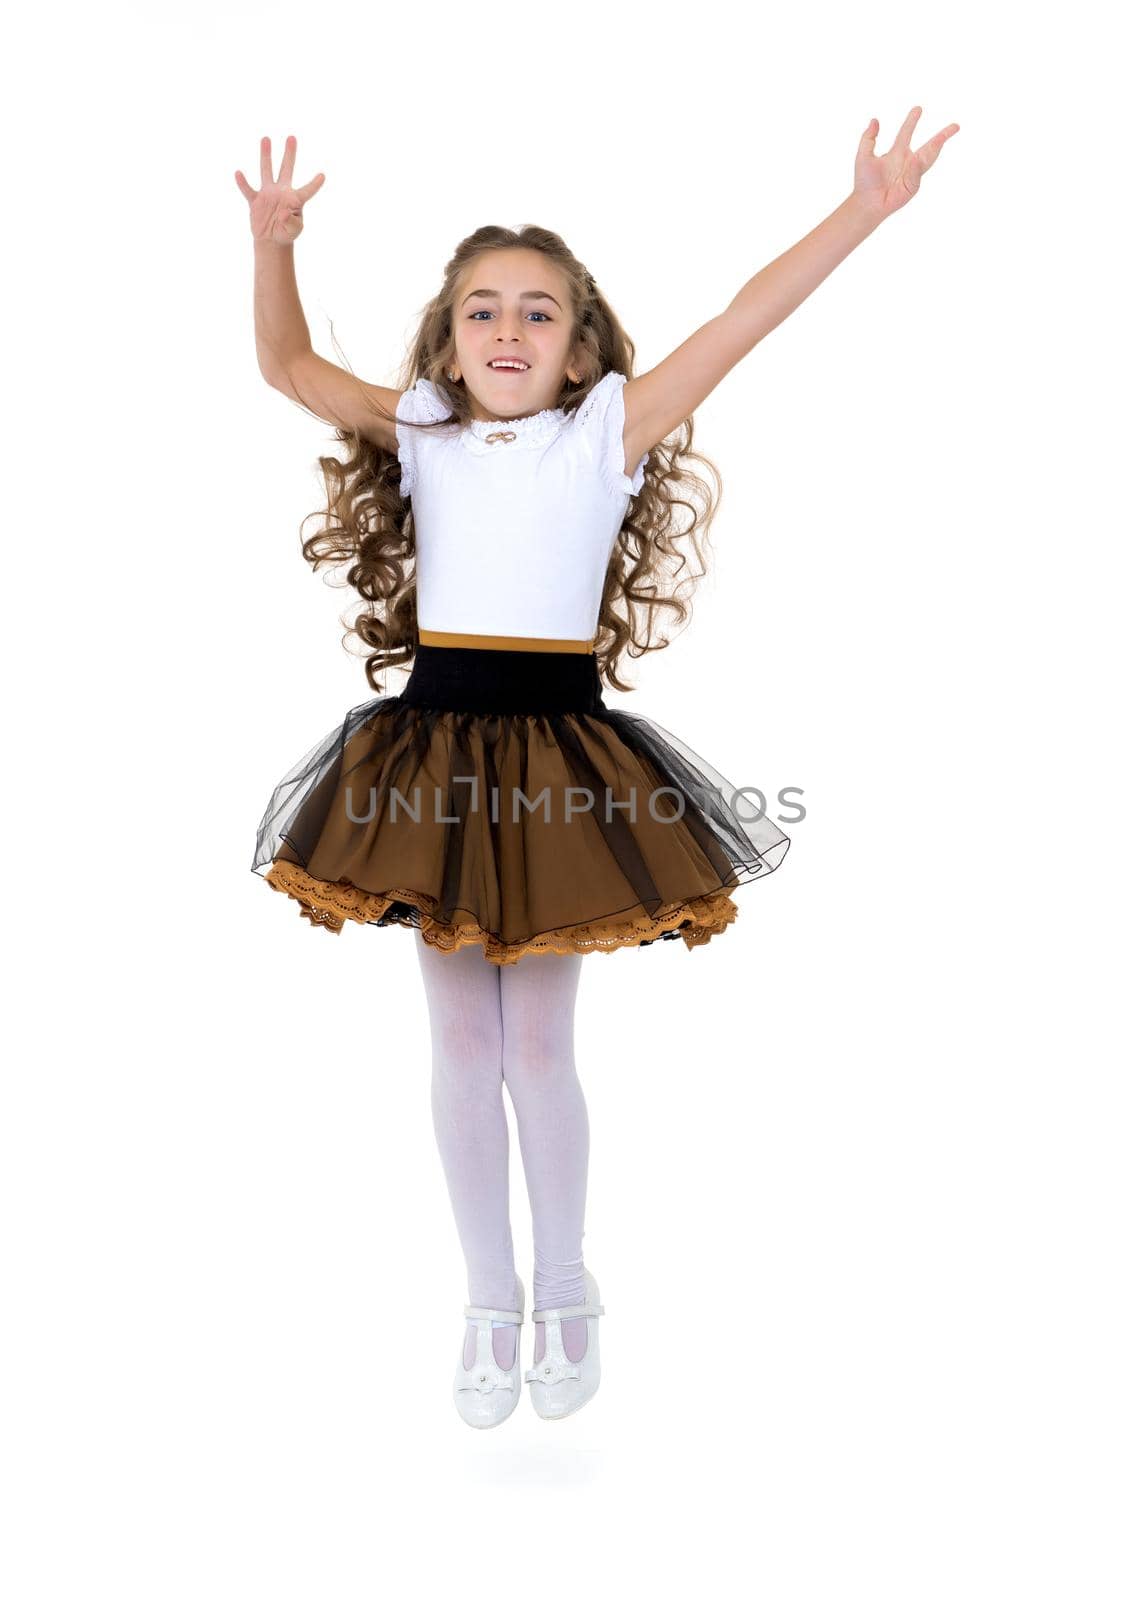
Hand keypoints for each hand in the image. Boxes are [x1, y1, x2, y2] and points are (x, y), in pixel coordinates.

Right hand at [234, 135, 325, 244]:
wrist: (271, 240)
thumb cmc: (286, 233)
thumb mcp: (294, 230)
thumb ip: (292, 222)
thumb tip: (284, 213)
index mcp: (294, 199)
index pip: (307, 190)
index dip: (314, 184)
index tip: (323, 176)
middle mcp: (281, 192)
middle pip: (286, 169)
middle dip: (289, 154)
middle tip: (292, 137)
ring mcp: (267, 194)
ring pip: (266, 171)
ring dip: (266, 155)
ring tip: (266, 139)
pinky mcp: (255, 201)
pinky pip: (248, 190)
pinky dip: (243, 183)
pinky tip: (239, 173)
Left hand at [852, 107, 959, 221]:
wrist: (867, 202)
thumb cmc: (864, 182)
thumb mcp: (863, 155)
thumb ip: (868, 138)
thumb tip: (874, 120)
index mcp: (896, 153)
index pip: (906, 133)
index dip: (912, 121)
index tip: (918, 109)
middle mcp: (907, 161)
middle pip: (928, 145)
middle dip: (942, 136)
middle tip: (955, 126)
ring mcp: (912, 173)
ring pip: (929, 157)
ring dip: (938, 145)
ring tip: (946, 135)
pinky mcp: (913, 185)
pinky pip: (918, 171)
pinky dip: (917, 165)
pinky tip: (916, 159)